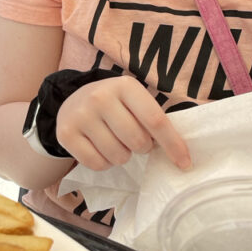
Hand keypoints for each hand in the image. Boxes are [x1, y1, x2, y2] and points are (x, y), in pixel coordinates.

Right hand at [55, 76, 191, 171]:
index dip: (173, 145)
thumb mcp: (135, 100)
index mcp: (125, 86)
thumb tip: (182, 153)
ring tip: (116, 142)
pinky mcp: (66, 134)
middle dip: (142, 148)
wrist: (73, 102)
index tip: (185, 164)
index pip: (156, 120)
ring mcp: (81, 115)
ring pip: (118, 156)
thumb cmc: (115, 105)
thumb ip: (156, 119)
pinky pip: (98, 164)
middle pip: (137, 142)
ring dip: (123, 156)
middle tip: (135, 140)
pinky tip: (100, 148)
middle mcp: (100, 97)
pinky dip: (105, 163)